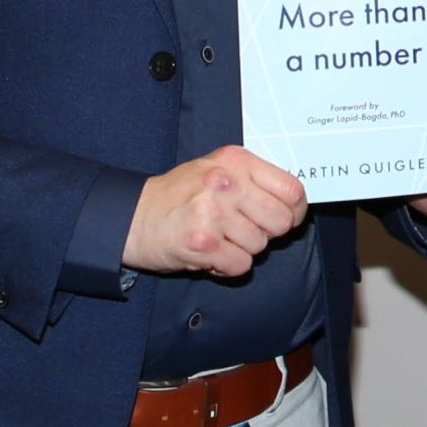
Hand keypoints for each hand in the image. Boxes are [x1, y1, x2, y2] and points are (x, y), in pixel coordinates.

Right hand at [124, 145, 309, 278]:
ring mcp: (214, 212)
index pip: (292, 190)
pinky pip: (241, 265)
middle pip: (281, 221)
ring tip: (217, 237)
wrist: (132, 217)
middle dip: (266, 233)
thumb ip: (253, 180)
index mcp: (236, 160)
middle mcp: (226, 182)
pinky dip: (227, 266)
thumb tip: (294, 203)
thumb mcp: (217, 170)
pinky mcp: (203, 242)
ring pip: (260, 246)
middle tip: (241, 229)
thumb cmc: (178, 196)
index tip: (286, 218)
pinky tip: (209, 252)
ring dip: (242, 249)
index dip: (294, 211)